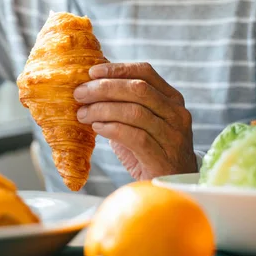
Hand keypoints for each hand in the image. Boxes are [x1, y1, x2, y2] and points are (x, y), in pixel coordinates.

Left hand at [73, 62, 196, 179]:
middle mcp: (176, 113)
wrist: (171, 186)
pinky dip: (111, 128)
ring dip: (103, 109)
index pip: (145, 72)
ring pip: (135, 112)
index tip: (92, 72)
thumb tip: (89, 85)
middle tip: (79, 93)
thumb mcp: (139, 122)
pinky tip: (96, 128)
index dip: (117, 69)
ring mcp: (172, 135)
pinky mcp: (162, 157)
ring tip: (83, 114)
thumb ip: (123, 103)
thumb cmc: (150, 150)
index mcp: (171, 98)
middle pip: (138, 89)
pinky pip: (134, 136)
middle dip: (104, 88)